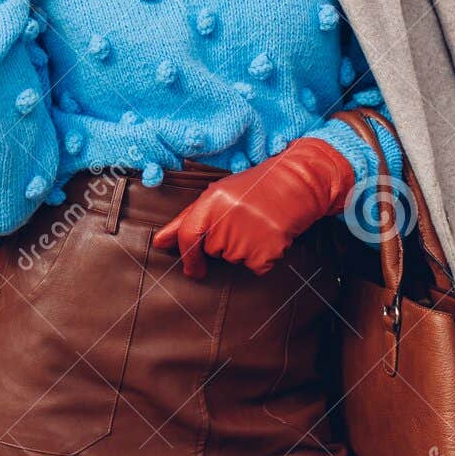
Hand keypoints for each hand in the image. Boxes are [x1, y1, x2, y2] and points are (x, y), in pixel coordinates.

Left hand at [151, 137, 355, 277]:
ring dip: (244, 249)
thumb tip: (159, 243)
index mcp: (212, 202)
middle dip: (224, 242)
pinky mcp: (267, 251)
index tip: (192, 270)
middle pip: (213, 251)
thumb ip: (186, 220)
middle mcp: (227, 219)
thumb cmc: (253, 190)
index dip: (188, 256)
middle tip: (244, 221)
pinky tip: (269, 236)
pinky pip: (255, 267)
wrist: (295, 185)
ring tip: (258, 224)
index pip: (189, 235)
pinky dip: (262, 258)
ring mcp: (247, 236)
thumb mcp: (217, 196)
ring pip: (234, 260)